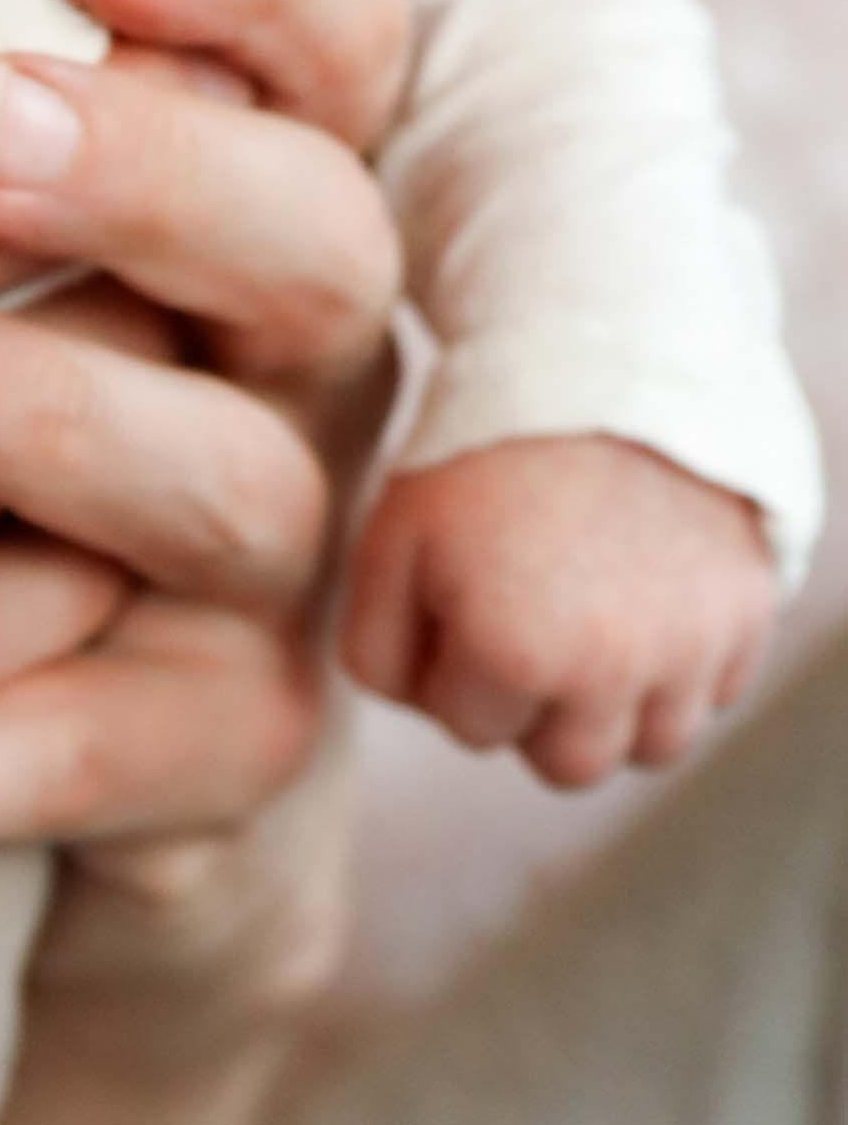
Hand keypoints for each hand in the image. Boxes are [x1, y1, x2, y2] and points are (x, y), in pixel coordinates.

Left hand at [341, 436, 776, 787]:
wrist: (605, 360)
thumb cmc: (482, 453)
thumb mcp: (392, 539)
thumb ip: (377, 650)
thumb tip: (427, 711)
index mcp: (516, 654)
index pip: (471, 729)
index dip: (455, 662)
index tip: (463, 589)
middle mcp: (615, 670)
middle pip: (567, 765)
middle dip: (535, 708)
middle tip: (526, 618)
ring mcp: (692, 648)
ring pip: (651, 746)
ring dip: (614, 704)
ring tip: (587, 616)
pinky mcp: (747, 616)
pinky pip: (713, 693)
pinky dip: (679, 666)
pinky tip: (644, 594)